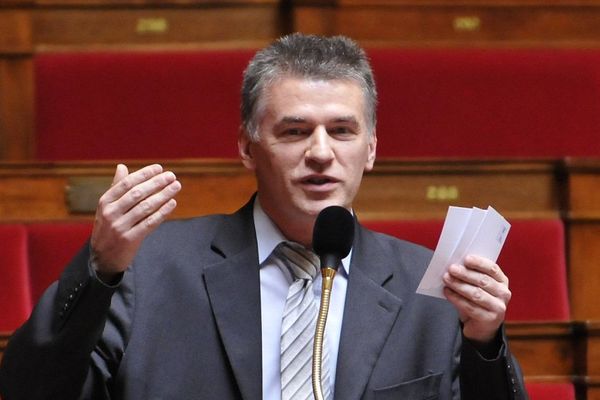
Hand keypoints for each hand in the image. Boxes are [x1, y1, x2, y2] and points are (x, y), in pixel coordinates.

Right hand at [91, 164, 180, 278]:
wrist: (102, 259)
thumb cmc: (108, 228)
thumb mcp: (106, 208)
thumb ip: (116, 187)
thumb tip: (122, 166)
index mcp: (105, 202)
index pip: (127, 183)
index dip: (144, 174)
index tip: (159, 168)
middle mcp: (111, 213)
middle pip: (137, 193)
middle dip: (157, 183)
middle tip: (172, 176)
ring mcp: (119, 226)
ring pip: (145, 207)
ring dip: (163, 195)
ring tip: (176, 186)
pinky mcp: (129, 239)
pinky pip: (149, 223)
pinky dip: (162, 212)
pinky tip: (172, 203)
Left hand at [443, 255, 510, 343]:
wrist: (481, 326)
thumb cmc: (477, 300)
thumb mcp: (477, 286)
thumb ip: (471, 275)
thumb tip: (454, 265)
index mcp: (502, 281)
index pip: (492, 268)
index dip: (479, 263)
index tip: (466, 258)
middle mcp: (503, 293)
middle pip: (483, 280)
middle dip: (465, 273)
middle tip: (451, 268)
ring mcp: (498, 307)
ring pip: (476, 293)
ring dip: (459, 285)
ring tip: (446, 279)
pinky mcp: (489, 319)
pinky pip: (470, 307)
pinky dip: (456, 298)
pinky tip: (447, 292)